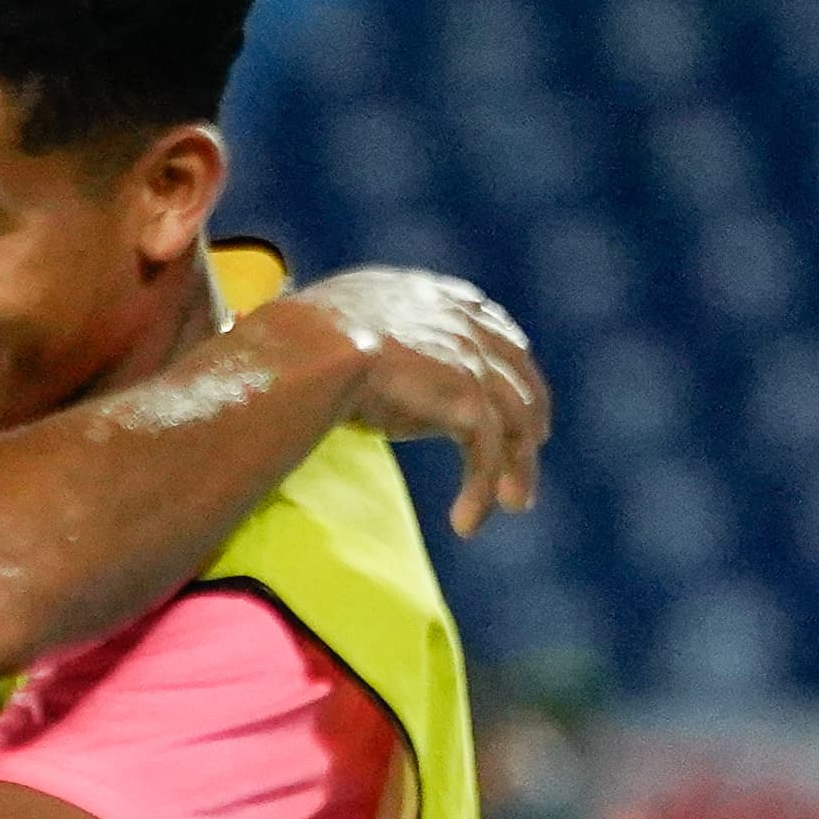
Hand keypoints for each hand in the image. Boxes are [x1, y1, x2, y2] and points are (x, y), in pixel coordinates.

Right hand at [288, 268, 550, 536]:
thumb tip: (322, 363)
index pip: (484, 319)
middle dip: (528, 410)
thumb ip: (354, 341)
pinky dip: (482, 490)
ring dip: (516, 465)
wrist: (300, 353)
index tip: (508, 384)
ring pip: (514, 418)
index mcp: (424, 294)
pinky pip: (486, 452)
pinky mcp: (467, 396)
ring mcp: (468, 355)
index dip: (503, 354)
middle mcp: (456, 318)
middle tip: (529, 448)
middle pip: (514, 367)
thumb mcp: (332, 332)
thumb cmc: (290, 347)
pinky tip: (466, 524)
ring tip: (514, 503)